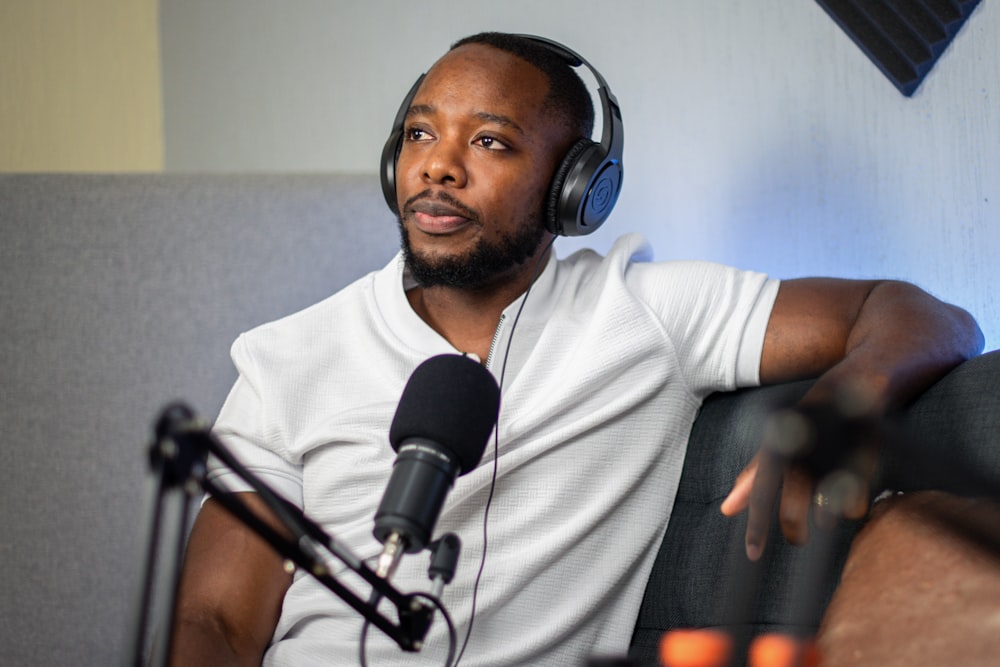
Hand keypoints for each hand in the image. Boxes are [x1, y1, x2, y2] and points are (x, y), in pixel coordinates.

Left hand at [720, 403, 875, 560]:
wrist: (849, 388)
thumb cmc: (803, 425)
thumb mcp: (775, 447)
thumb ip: (752, 478)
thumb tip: (726, 510)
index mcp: (776, 450)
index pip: (760, 494)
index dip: (756, 528)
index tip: (753, 556)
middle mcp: (800, 452)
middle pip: (792, 509)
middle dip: (794, 531)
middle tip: (797, 539)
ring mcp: (832, 453)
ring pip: (825, 506)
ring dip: (826, 518)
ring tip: (825, 520)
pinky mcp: (866, 452)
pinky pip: (859, 495)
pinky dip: (855, 507)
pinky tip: (852, 505)